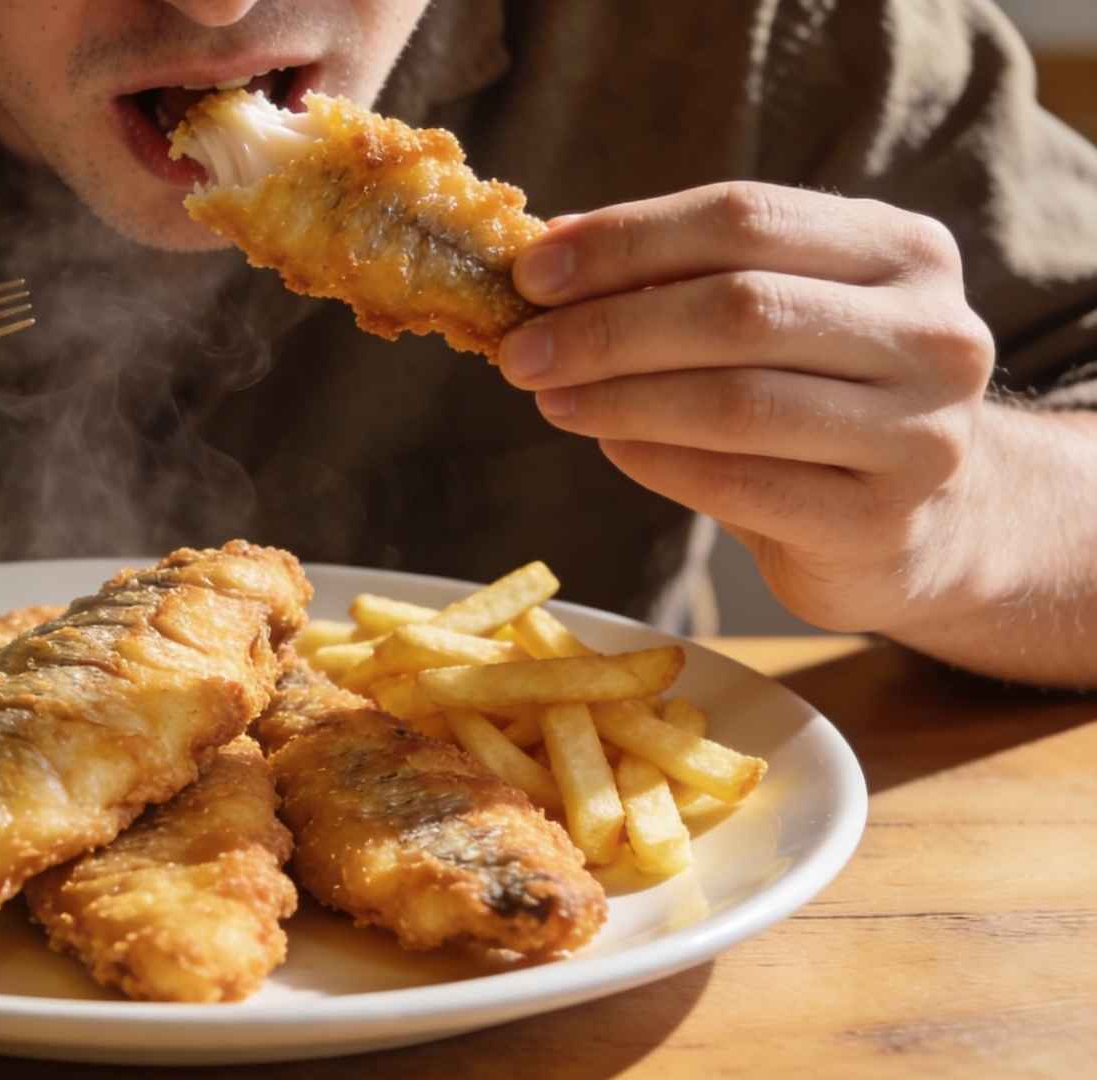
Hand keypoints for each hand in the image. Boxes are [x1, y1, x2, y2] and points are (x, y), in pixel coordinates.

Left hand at [497, 181, 995, 634]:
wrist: (926, 526)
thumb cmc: (820, 401)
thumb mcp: (778, 318)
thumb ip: (687, 281)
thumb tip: (550, 254)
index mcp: (902, 249)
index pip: (744, 217)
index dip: (627, 240)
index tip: (532, 271)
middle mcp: (932, 332)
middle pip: (739, 307)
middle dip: (609, 326)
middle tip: (522, 349)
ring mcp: (920, 433)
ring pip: (736, 401)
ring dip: (619, 396)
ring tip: (549, 396)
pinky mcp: (882, 522)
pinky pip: (738, 484)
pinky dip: (655, 460)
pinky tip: (608, 445)